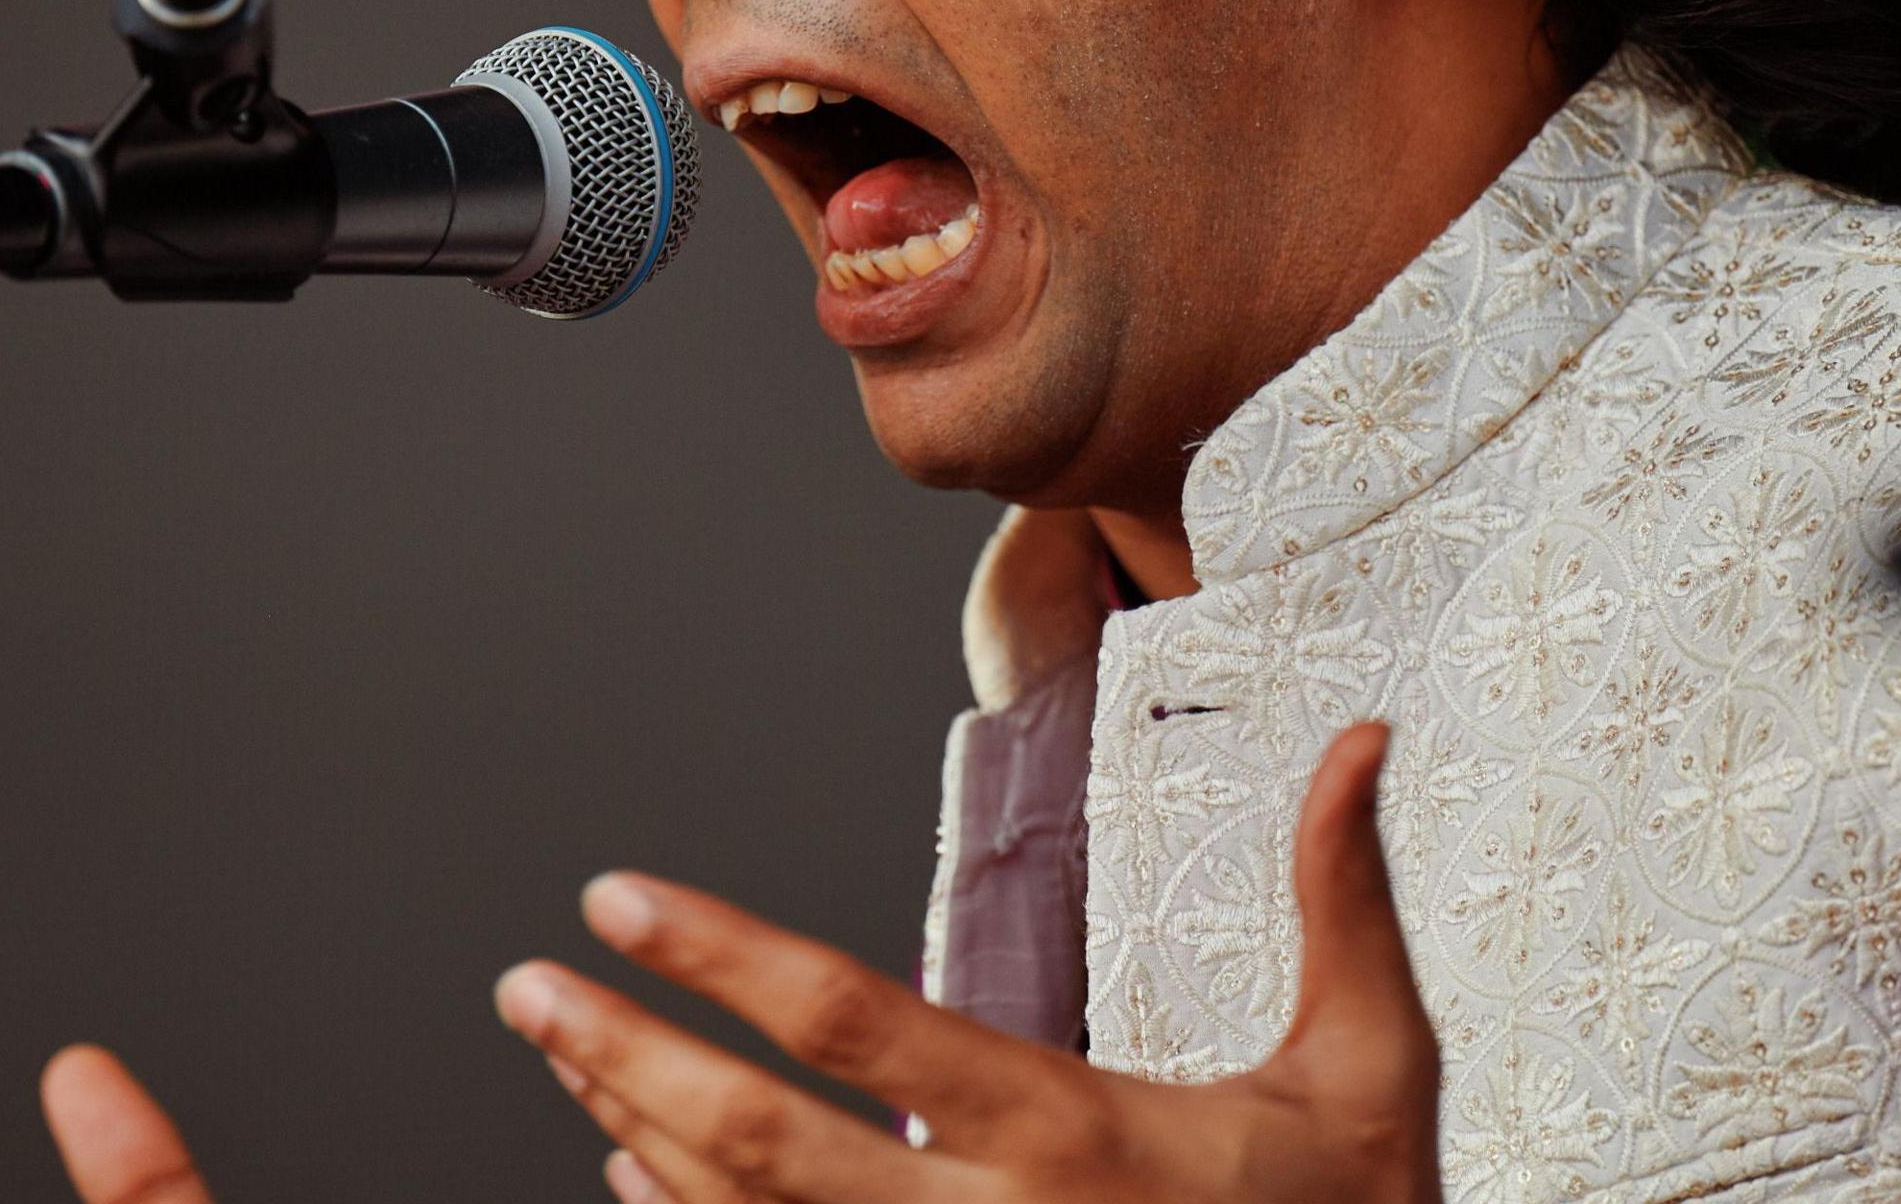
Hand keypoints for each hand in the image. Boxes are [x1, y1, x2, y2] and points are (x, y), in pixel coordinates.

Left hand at [494, 719, 1438, 1202]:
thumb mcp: (1374, 1071)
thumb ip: (1341, 899)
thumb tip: (1362, 740)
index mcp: (1074, 1139)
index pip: (856, 1025)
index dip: (719, 955)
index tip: (621, 895)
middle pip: (754, 1144)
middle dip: (623, 1053)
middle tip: (526, 986)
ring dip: (638, 1131)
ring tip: (565, 1049)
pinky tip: (636, 1170)